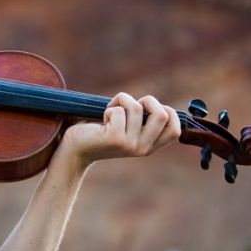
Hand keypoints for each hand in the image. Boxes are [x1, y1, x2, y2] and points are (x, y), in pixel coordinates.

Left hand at [60, 93, 180, 167]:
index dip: (168, 112)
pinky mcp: (115, 138)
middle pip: (162, 114)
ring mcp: (130, 144)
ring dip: (122, 101)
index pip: (175, 130)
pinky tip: (102, 119)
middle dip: (147, 100)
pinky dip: (110, 107)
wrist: (75, 149)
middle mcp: (142, 148)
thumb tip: (155, 103)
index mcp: (149, 147)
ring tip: (110, 112)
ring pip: (138, 108)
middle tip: (129, 105)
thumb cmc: (99, 132)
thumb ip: (142, 120)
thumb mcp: (126, 128)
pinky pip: (119, 110)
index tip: (149, 108)